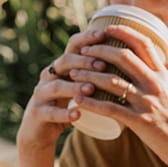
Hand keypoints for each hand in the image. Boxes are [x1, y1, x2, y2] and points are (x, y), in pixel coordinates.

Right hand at [15, 29, 108, 153]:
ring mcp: (41, 93)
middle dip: (84, 62)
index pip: (73, 45)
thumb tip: (130, 58)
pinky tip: (77, 115)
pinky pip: (50, 112)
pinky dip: (64, 114)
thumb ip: (97, 74)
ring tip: (91, 89)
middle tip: (103, 66)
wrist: (40, 131)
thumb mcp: (80, 86)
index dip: (87, 39)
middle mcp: (49, 75)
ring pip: (56, 86)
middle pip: (64, 61)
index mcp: (62, 66)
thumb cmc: (68, 105)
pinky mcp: (37, 112)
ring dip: (74, 86)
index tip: (104, 35)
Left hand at [68, 25, 167, 166]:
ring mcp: (147, 102)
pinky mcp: (140, 121)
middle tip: (84, 51)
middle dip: (99, 50)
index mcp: (163, 75)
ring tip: (73, 74)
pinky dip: (91, 103)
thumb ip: (156, 81)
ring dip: (89, 75)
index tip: (107, 28)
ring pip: (112, 81)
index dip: (123, 32)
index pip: (143, 44)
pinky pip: (110, 108)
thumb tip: (142, 70)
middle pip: (123, 57)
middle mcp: (155, 84)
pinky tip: (78, 101)